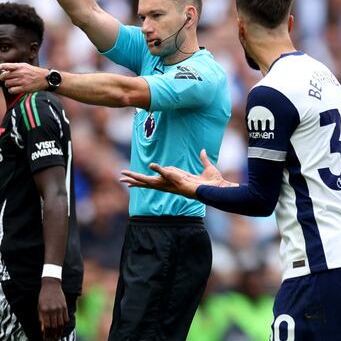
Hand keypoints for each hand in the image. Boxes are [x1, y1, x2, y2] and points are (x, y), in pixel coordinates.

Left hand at [0, 62, 48, 93]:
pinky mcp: (24, 88)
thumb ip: (15, 67)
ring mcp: (22, 81)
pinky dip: (11, 90)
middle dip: (3, 78)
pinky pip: (11, 90)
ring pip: (7, 84)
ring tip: (12, 84)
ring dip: (8, 84)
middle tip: (5, 79)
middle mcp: (20, 73)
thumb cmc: (33, 72)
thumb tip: (3, 70)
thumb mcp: (25, 66)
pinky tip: (14, 88)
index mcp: (20, 67)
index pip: (7, 66)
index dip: (1, 67)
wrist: (44, 78)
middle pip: (4, 76)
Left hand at [38, 277, 67, 340]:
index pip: (46, 326)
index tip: (45, 338)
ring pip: (60, 324)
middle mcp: (52, 310)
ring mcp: (60, 308)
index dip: (46, 334)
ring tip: (57, 337)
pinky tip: (62, 329)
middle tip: (51, 340)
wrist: (51, 285)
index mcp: (44, 310)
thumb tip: (43, 329)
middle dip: (52, 335)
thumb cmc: (43, 297)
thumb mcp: (39, 306)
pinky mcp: (65, 307)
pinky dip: (64, 325)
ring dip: (59, 332)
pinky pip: (66, 319)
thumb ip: (41, 317)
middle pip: (54, 326)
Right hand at [120, 149, 234, 196]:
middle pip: (148, 183)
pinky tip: (151, 165)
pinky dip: (159, 169)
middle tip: (121, 178)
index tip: (133, 182)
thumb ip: (203, 159)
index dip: (144, 180)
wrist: (218, 189)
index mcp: (174, 182)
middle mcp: (171, 185)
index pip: (155, 181)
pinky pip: (166, 173)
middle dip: (134, 180)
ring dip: (137, 178)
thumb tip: (203, 151)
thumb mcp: (207, 167)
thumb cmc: (214, 181)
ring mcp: (172, 184)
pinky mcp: (177, 180)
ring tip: (124, 176)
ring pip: (150, 181)